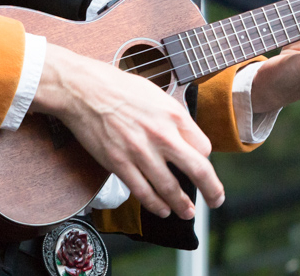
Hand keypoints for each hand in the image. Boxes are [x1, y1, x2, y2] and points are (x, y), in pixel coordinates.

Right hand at [29, 43, 222, 219]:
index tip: (201, 166)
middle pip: (198, 171)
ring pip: (170, 188)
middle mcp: (162, 135)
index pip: (203, 147)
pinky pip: (143, 192)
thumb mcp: (156, 94)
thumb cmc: (117, 87)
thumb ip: (173, 116)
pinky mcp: (120, 163)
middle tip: (215, 200)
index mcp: (174, 115)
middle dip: (211, 190)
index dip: (205, 159)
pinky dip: (155, 205)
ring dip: (182, 205)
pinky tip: (162, 210)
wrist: (83, 89)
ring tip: (187, 212)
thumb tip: (184, 135)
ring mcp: (140, 152)